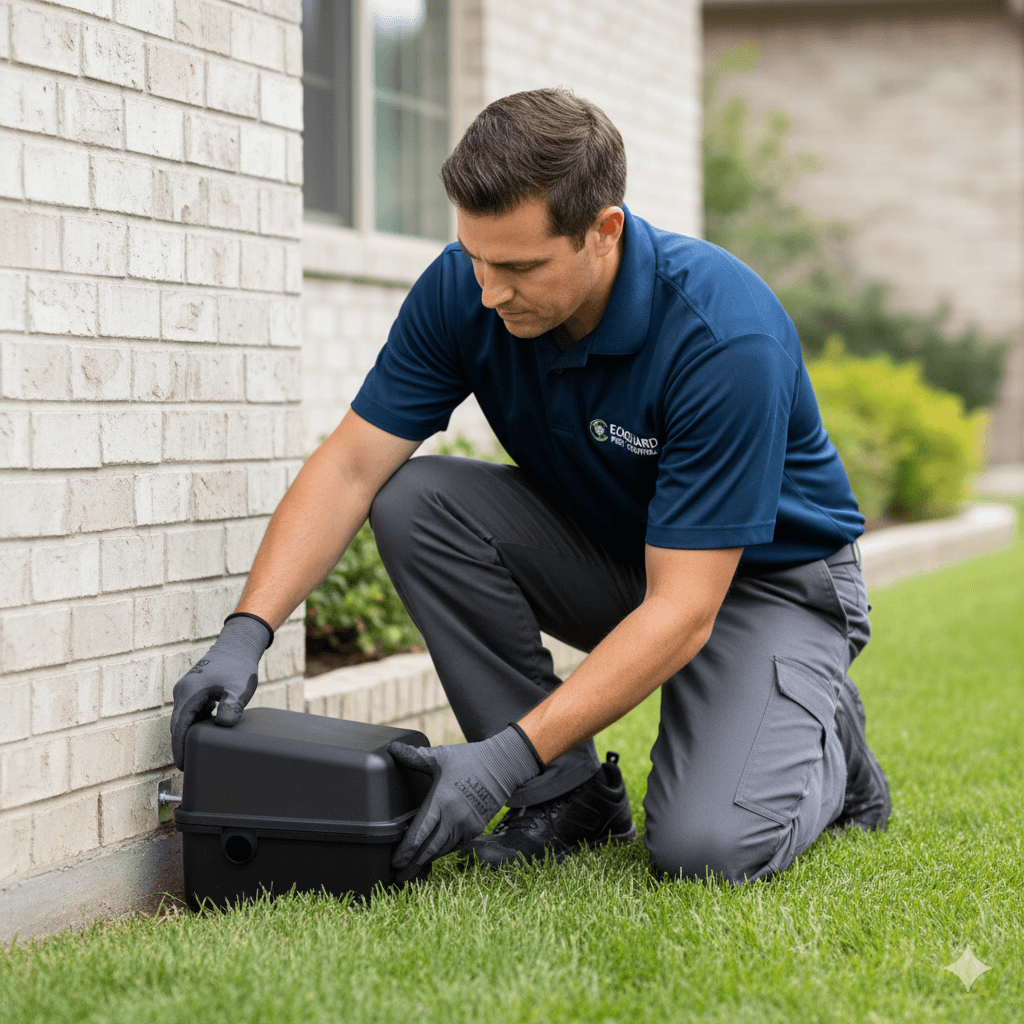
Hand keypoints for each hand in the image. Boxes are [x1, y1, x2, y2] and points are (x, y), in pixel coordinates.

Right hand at [170, 614, 271, 768]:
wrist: (238, 645)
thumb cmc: (238, 666)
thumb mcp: (239, 688)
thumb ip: (231, 706)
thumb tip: (222, 724)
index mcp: (189, 693)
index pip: (179, 728)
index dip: (179, 748)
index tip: (182, 766)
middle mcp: (183, 691)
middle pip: (178, 724)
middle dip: (182, 744)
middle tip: (189, 765)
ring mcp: (186, 688)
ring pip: (184, 717)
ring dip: (188, 732)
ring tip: (197, 751)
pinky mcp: (193, 687)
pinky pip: (190, 709)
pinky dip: (194, 722)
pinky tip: (206, 730)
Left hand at [389, 726, 541, 883]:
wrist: (503, 765)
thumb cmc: (470, 759)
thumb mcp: (441, 756)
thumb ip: (414, 756)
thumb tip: (392, 748)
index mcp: (441, 801)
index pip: (419, 833)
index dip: (406, 851)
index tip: (395, 862)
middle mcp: (454, 818)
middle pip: (429, 849)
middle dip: (412, 865)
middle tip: (399, 878)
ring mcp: (466, 825)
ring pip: (443, 850)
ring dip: (427, 862)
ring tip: (413, 872)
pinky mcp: (476, 828)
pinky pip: (456, 845)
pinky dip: (443, 852)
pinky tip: (433, 857)